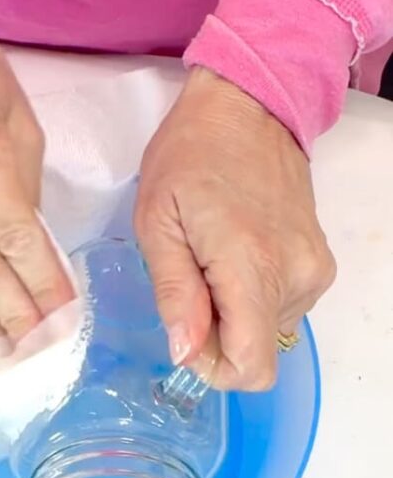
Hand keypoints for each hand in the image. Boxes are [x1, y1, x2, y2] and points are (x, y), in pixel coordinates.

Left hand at [135, 67, 335, 390]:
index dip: (213, 369)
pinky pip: (281, 308)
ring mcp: (314, 271)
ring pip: (268, 332)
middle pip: (258, 353)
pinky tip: (233, 255)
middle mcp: (295, 276)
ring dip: (233, 314)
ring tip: (210, 260)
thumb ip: (175, 292)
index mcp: (251, 266)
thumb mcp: (157, 221)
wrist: (248, 108)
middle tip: (190, 282)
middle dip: (216, 336)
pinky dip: (252, 297)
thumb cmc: (190, 156)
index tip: (186, 333)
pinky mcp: (319, 264)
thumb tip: (186, 353)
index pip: (252, 367)